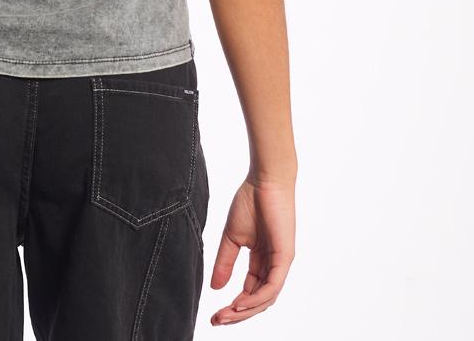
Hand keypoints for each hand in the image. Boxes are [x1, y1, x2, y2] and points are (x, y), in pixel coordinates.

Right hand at [209, 177, 295, 325]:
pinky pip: (272, 286)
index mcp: (261, 260)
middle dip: (238, 314)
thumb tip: (215, 287)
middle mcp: (273, 265)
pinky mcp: (285, 257)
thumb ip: (225, 262)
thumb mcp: (232, 237)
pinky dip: (257, 298)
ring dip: (246, 310)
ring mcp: (281, 262)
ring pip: (266, 298)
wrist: (264, 180)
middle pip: (258, 300)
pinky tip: (241, 303)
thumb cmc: (250, 202)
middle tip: (218, 320)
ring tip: (227, 315)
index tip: (215, 314)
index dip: (233, 305)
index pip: (249, 291)